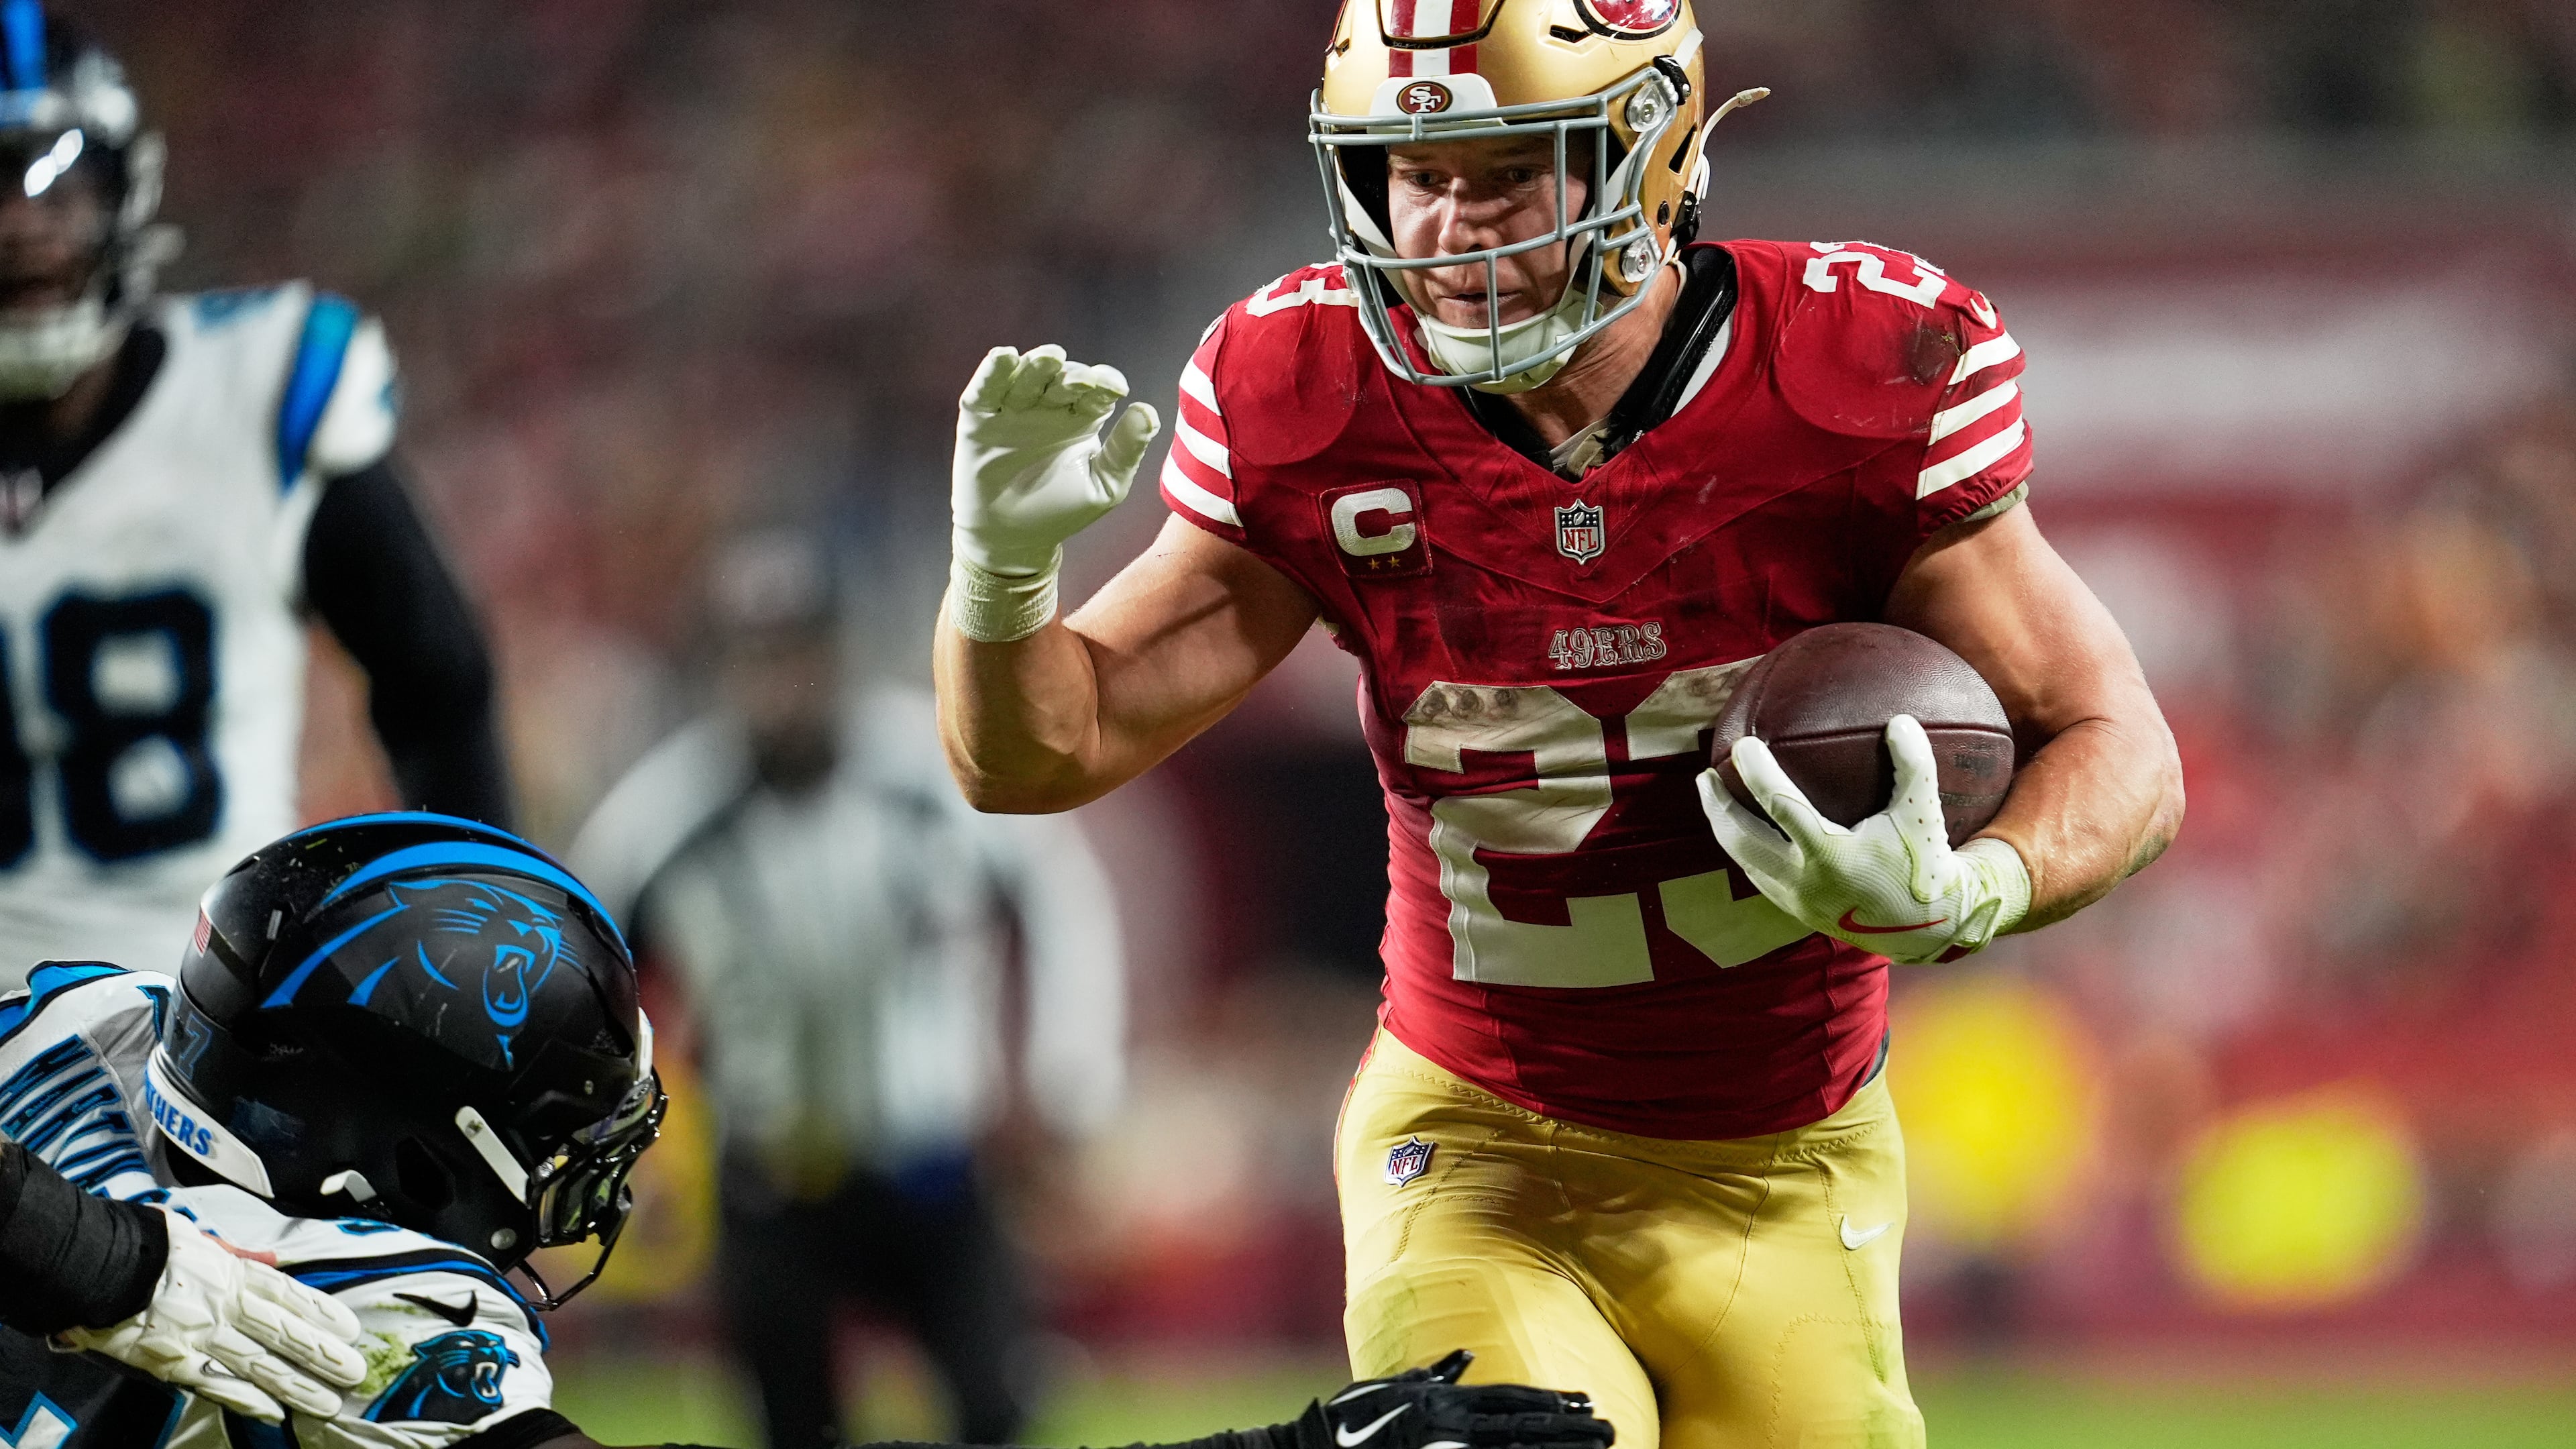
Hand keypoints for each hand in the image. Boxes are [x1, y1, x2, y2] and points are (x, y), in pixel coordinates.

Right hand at [57, 1207, 366, 1422]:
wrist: (91, 1264)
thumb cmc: (139, 1245)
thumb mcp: (195, 1237)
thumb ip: (234, 1253)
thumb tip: (270, 1259)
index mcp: (230, 1271)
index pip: (287, 1294)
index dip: (319, 1313)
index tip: (349, 1328)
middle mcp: (224, 1305)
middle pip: (283, 1332)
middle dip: (321, 1355)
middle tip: (353, 1372)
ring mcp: (200, 1336)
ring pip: (259, 1364)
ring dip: (296, 1385)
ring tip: (328, 1401)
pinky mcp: (172, 1362)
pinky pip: (217, 1384)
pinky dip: (247, 1400)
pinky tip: (273, 1412)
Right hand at [952, 343, 1160, 577]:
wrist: (1012, 539)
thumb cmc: (1062, 511)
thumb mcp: (1104, 486)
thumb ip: (1126, 450)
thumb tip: (1147, 409)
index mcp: (1083, 418)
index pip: (1097, 389)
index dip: (1105, 382)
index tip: (1115, 387)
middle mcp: (1048, 406)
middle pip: (1062, 379)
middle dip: (1072, 375)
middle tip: (1081, 380)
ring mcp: (1013, 409)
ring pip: (1026, 377)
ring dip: (1037, 365)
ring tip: (1049, 357)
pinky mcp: (979, 418)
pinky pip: (985, 389)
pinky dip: (992, 372)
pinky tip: (1003, 357)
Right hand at [1297, 1350, 1615, 1448]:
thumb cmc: (1349, 1421)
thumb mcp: (1392, 1387)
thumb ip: (1432, 1373)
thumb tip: (1467, 1356)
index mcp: (1444, 1399)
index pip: (1510, 1398)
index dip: (1550, 1400)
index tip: (1585, 1401)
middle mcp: (1452, 1424)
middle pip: (1524, 1426)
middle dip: (1569, 1427)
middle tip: (1611, 1428)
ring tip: (1599, 1448)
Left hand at [1699, 714, 2030, 964]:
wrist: (1928, 929)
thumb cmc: (1924, 865)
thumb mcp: (1923, 813)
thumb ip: (1914, 766)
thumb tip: (1900, 721)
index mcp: (1832, 855)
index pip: (1781, 806)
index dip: (1757, 773)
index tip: (1742, 744)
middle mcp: (1805, 881)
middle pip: (1742, 840)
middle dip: (1717, 807)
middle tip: (1706, 775)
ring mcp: (1796, 900)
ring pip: (1744, 862)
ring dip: (1723, 828)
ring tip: (1712, 797)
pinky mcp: (1797, 911)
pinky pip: (1758, 876)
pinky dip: (1744, 850)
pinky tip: (1741, 829)